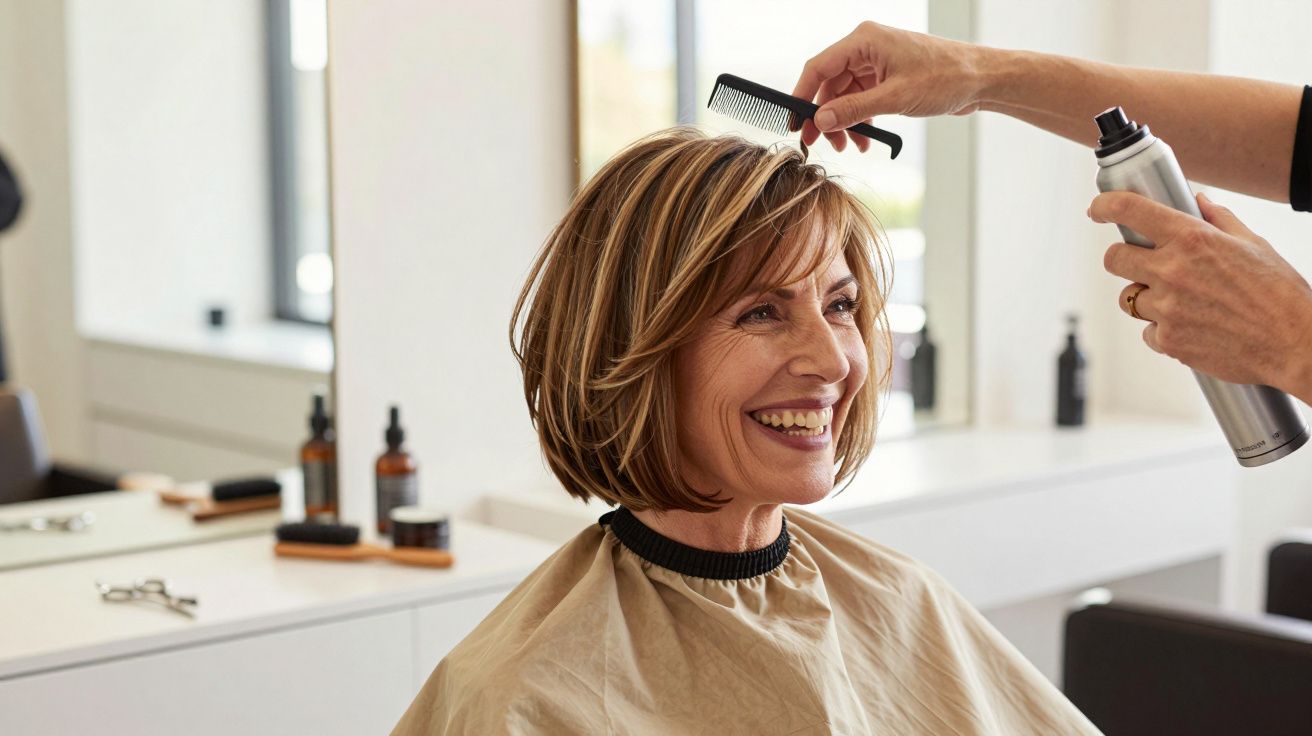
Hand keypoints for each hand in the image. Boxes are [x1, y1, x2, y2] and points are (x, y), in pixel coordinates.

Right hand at [792, 21, 985, 152]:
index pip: (819, 67)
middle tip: (819, 144)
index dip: (801, 96)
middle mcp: (866, 48)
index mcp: (865, 40)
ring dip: (843, 123)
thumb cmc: (946, 77)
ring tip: (849, 147)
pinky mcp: (885, 78)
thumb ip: (854, 110)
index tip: (794, 123)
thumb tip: (820, 121)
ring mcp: (876, 63)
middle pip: (829, 84)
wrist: (980, 79)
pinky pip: (860, 100)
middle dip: (824, 116)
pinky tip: (865, 140)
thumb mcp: (895, 98)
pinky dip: (859, 121)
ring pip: (843, 96)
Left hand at [1089, 190, 1311, 396]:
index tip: (1098, 209)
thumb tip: (1197, 201)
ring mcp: (1166, 308)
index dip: (1105, 206)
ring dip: (1146, 298)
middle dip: (1123, 258)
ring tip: (1182, 302)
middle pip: (1113, 259)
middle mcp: (1172, 271)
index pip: (1130, 210)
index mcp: (1192, 239)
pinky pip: (1147, 331)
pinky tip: (1193, 327)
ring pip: (1129, 298)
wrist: (1295, 344)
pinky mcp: (1168, 341)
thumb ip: (1219, 220)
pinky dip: (1163, 329)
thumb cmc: (1280, 293)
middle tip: (1142, 264)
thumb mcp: (1254, 245)